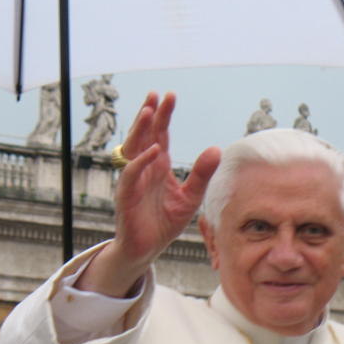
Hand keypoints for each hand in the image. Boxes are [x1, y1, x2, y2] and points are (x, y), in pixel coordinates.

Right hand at [75, 92, 220, 297]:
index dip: (164, 115)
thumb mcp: (191, 197)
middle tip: (157, 95)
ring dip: (140, 130)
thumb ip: (202, 174)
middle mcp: (144, 168)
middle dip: (150, 115)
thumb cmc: (166, 221)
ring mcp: (133, 180)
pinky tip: (152, 151)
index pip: (160, 134)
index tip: (170, 96)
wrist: (148, 247)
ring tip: (149, 112)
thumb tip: (216, 149)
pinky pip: (131, 174)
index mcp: (158, 165)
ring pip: (132, 149)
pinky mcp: (126, 195)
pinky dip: (141, 162)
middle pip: (144, 135)